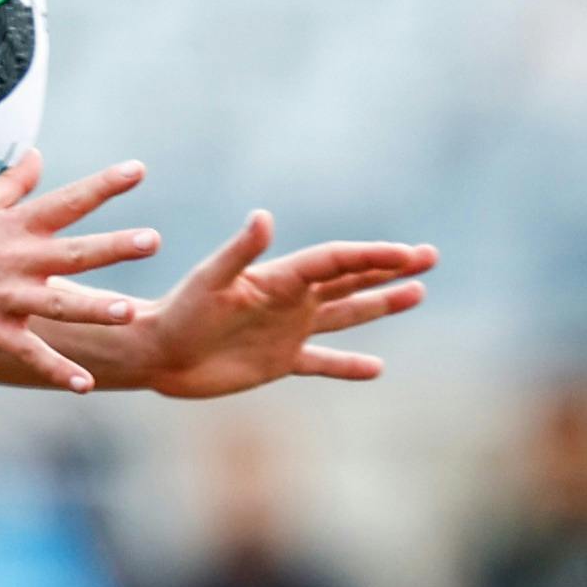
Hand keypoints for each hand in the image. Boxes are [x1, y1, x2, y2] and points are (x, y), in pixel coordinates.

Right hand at [0, 153, 158, 392]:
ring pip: (57, 305)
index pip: (68, 201)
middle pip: (73, 252)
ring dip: (93, 309)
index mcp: (15, 227)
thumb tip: (38, 154)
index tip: (138, 170)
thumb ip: (13, 183)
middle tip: (152, 240)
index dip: (104, 185)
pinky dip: (56, 370)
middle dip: (113, 247)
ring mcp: (3, 298)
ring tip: (127, 312)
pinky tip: (85, 384)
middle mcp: (15, 261)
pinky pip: (29, 353)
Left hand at [121, 214, 435, 398]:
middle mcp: (291, 301)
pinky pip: (321, 362)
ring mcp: (288, 330)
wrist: (157, 353)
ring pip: (345, 314)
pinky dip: (347, 365)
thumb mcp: (210, 281)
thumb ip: (239, 252)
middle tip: (430, 256)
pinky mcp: (278, 361)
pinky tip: (377, 368)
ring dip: (381, 304)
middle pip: (351, 279)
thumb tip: (263, 218)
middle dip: (390, 269)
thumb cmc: (179, 312)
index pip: (336, 261)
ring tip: (419, 293)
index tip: (407, 253)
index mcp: (280, 278)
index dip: (372, 257)